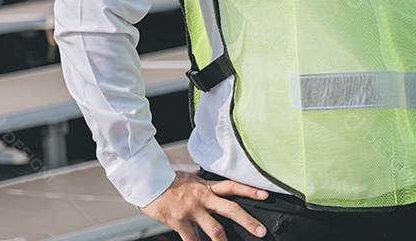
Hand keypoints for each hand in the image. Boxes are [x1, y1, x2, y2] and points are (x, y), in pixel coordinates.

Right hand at [140, 170, 268, 240]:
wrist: (150, 183)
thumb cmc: (170, 182)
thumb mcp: (192, 180)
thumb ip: (206, 187)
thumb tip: (217, 189)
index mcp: (207, 187)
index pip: (233, 186)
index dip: (250, 190)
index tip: (265, 195)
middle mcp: (203, 198)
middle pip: (231, 209)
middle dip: (248, 221)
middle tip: (261, 230)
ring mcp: (192, 211)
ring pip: (215, 229)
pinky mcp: (180, 222)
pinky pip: (192, 239)